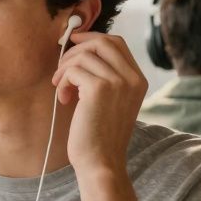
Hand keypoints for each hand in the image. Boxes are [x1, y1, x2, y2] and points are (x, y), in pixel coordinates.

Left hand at [51, 32, 146, 173]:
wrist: (101, 162)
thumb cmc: (100, 136)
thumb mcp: (111, 102)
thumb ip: (106, 78)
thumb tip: (81, 52)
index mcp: (138, 80)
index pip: (117, 43)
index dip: (92, 38)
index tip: (73, 43)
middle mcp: (132, 78)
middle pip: (101, 42)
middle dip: (75, 50)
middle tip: (61, 69)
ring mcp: (117, 82)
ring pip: (83, 56)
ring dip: (64, 70)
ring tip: (61, 89)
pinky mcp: (98, 89)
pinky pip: (73, 70)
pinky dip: (62, 82)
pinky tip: (63, 99)